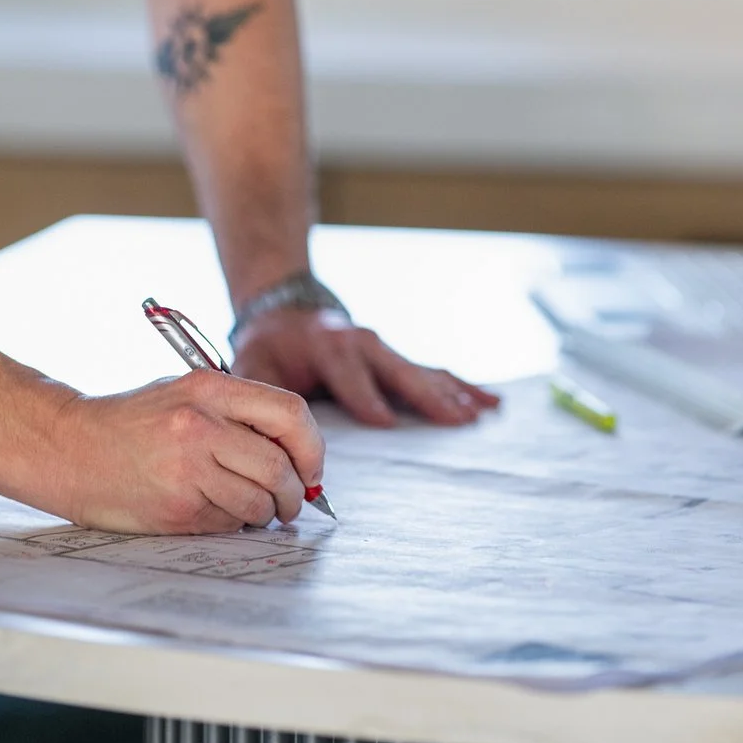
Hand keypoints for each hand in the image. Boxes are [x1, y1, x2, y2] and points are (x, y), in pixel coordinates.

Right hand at [42, 370, 324, 534]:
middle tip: (293, 504)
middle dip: (296, 494)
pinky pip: (228, 524)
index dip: (312, 448)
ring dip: (266, 514)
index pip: (290, 415)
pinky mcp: (175, 508)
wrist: (68, 448)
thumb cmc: (130, 422)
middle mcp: (200, 426)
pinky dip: (233, 524)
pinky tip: (214, 511)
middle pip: (280, 467)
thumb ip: (238, 415)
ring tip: (254, 509)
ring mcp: (187, 469)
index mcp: (208, 389)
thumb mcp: (184, 395)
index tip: (312, 469)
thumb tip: (297, 454)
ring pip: (259, 503)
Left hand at [232, 308, 501, 427]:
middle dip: (427, 397)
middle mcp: (363, 344)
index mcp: (328, 347)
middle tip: (455, 419)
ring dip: (454, 392)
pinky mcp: (396, 359)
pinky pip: (433, 373)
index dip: (366, 398)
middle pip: (399, 373)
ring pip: (424, 372)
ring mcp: (384, 350)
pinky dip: (462, 387)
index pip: (350, 375)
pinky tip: (490, 402)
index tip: (384, 422)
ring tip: (482, 412)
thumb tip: (260, 430)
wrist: (285, 313)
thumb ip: (257, 391)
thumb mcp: (253, 364)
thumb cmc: (269, 347)